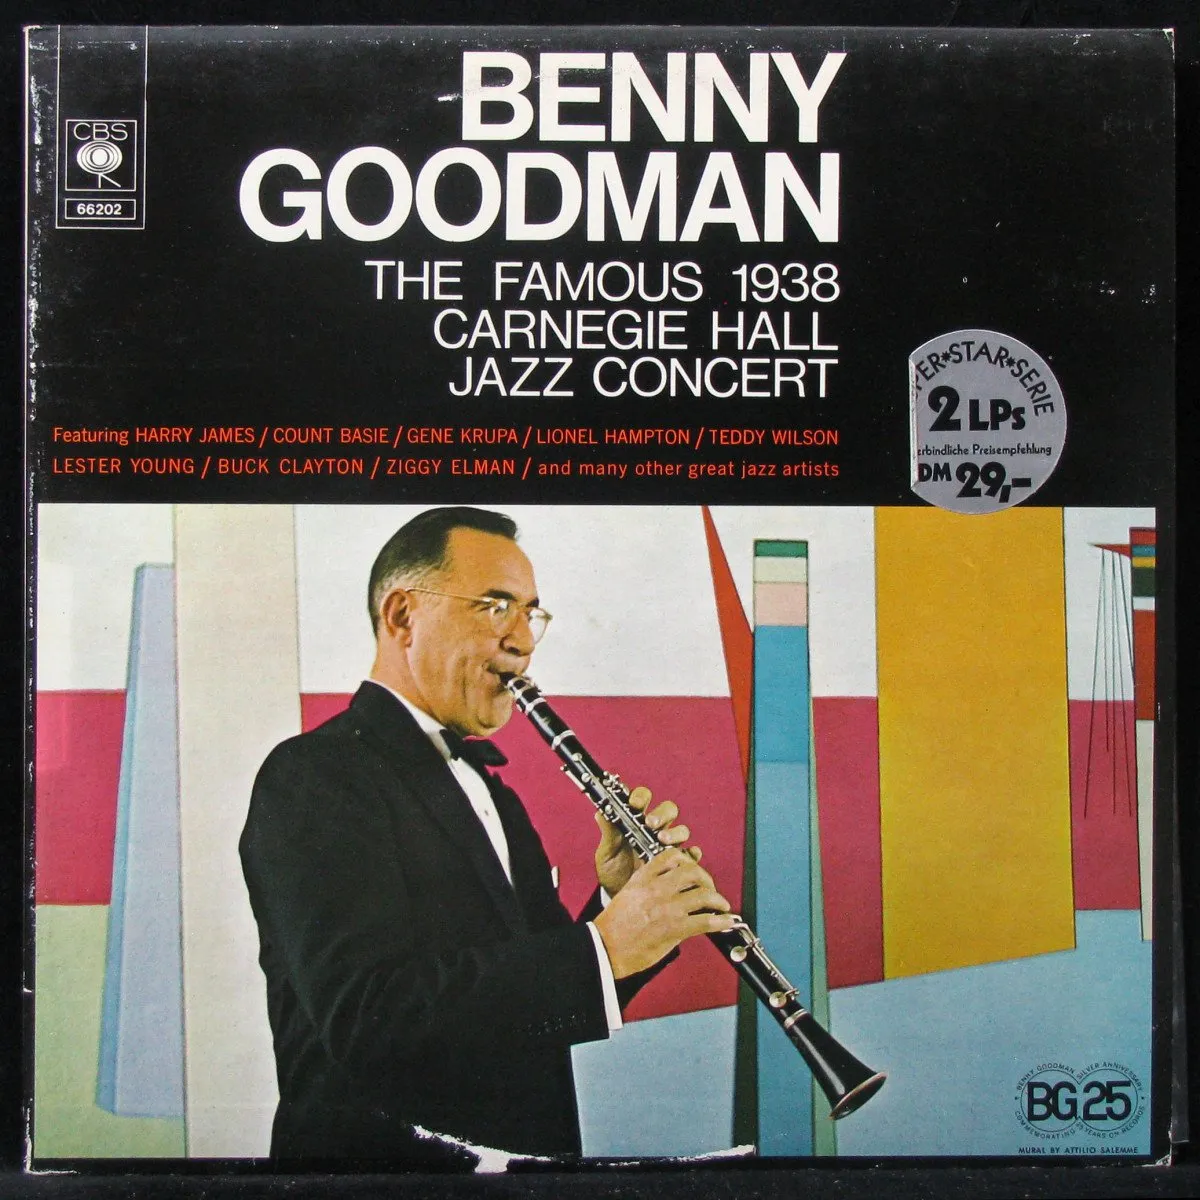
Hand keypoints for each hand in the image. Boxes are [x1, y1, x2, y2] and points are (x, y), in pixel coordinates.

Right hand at [592, 848, 734, 978]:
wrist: (605, 948)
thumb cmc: (613, 926)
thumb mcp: (627, 894)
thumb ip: (647, 885)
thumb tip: (667, 886)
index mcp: (644, 878)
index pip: (671, 856)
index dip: (687, 859)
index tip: (693, 867)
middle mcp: (658, 888)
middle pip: (693, 871)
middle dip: (706, 879)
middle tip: (710, 888)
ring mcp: (668, 908)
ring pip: (704, 894)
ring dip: (718, 900)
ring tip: (722, 905)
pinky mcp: (676, 928)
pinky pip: (706, 921)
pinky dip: (722, 921)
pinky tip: (728, 922)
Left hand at [594, 786, 695, 894]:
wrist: (620, 897)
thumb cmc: (612, 871)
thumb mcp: (606, 853)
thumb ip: (607, 833)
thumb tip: (600, 812)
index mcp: (635, 819)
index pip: (642, 798)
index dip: (640, 797)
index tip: (634, 804)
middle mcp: (655, 829)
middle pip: (667, 810)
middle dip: (661, 813)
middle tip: (651, 823)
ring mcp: (668, 845)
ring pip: (681, 830)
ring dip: (675, 832)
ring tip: (663, 841)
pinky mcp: (678, 862)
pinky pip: (691, 855)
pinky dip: (691, 854)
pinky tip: (686, 858)